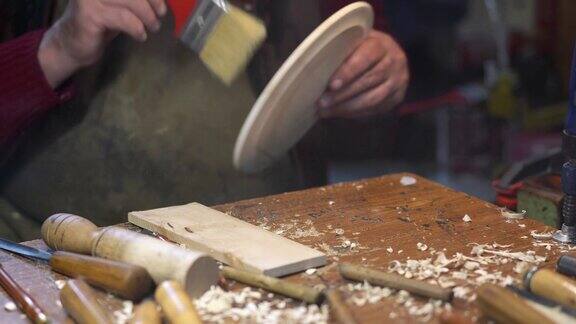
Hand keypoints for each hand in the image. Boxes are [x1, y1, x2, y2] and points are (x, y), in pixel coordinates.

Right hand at [38, 0, 166, 87]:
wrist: (73, 43)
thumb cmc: (101, 22)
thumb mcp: (122, 5)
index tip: (162, 4)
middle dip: (153, 1)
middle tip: (161, 15)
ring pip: (131, 2)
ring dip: (147, 16)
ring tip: (152, 27)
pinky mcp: (89, 14)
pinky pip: (123, 19)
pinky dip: (137, 28)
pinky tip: (140, 35)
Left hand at [317, 30, 408, 118]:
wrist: (390, 56)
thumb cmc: (364, 48)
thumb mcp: (356, 41)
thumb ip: (343, 50)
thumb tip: (317, 68)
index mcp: (382, 44)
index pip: (366, 57)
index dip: (349, 71)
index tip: (331, 84)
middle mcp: (394, 62)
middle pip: (369, 81)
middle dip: (343, 94)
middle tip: (322, 102)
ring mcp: (398, 81)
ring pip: (373, 99)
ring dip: (348, 107)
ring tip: (327, 111)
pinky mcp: (397, 97)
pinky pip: (376, 109)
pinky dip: (356, 113)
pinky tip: (340, 113)